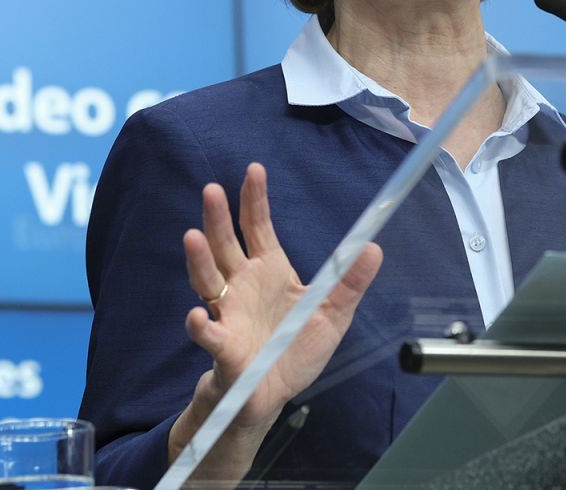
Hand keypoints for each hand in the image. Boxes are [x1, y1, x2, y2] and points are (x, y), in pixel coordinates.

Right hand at [168, 162, 381, 476]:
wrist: (271, 395)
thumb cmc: (293, 351)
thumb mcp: (333, 314)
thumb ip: (349, 283)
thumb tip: (373, 247)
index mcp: (269, 272)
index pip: (258, 228)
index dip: (254, 200)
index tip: (254, 170)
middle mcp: (243, 287)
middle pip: (225, 246)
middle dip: (217, 218)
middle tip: (211, 190)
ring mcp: (229, 315)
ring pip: (208, 282)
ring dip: (199, 261)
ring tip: (192, 238)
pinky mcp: (224, 349)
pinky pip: (209, 336)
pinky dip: (201, 327)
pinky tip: (197, 316)